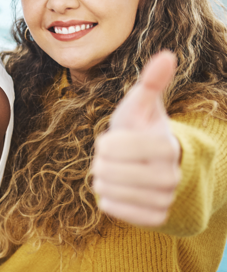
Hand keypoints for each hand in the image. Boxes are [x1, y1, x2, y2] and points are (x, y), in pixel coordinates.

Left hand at [93, 51, 180, 226]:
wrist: (155, 165)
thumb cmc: (140, 130)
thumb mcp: (140, 106)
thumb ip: (150, 82)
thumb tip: (167, 54)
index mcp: (164, 146)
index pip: (112, 148)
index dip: (105, 143)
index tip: (115, 139)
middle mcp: (169, 175)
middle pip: (107, 170)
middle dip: (102, 161)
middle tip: (116, 157)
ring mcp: (164, 198)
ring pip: (107, 190)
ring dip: (103, 179)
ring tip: (117, 171)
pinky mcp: (155, 217)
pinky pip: (114, 209)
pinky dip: (108, 198)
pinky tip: (119, 188)